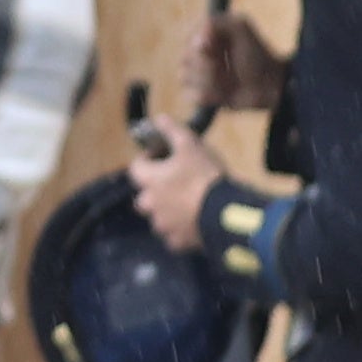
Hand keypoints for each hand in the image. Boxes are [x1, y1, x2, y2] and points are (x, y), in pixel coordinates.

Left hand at [130, 118, 227, 249]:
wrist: (225, 214)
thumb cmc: (205, 176)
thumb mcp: (190, 145)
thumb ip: (172, 131)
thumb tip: (159, 118)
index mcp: (148, 181)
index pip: (136, 167)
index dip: (148, 159)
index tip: (164, 156)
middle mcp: (148, 205)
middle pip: (144, 196)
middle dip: (156, 190)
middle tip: (177, 184)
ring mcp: (162, 226)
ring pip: (159, 218)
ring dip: (168, 211)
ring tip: (189, 205)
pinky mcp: (177, 243)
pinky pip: (174, 236)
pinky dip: (181, 230)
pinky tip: (196, 224)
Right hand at [176, 10, 286, 119]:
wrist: (271, 85)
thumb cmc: (258, 55)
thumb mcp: (241, 28)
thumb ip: (216, 23)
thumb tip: (197, 42)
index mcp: (205, 36)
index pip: (186, 37)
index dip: (200, 44)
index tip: (218, 45)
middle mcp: (197, 55)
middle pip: (184, 58)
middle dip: (208, 64)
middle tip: (227, 65)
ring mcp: (197, 76)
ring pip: (185, 78)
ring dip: (211, 80)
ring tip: (230, 80)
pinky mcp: (201, 95)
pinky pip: (192, 96)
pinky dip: (211, 95)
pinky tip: (226, 93)